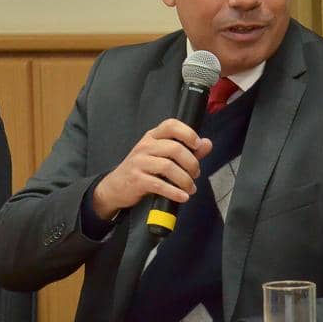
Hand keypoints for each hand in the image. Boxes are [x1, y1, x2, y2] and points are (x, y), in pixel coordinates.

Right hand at [91, 119, 212, 219]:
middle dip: (191, 163)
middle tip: (195, 174)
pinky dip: (175, 192)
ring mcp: (139, 162)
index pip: (171, 125)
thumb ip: (186, 150)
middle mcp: (145, 146)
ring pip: (168, 167)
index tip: (198, 145)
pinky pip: (160, 185)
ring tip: (190, 188)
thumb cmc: (142, 170)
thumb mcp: (161, 156)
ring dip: (185, 180)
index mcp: (152, 137)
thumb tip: (207, 144)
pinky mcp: (136, 180)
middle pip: (175, 148)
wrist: (115, 187)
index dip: (188, 133)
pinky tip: (182, 196)